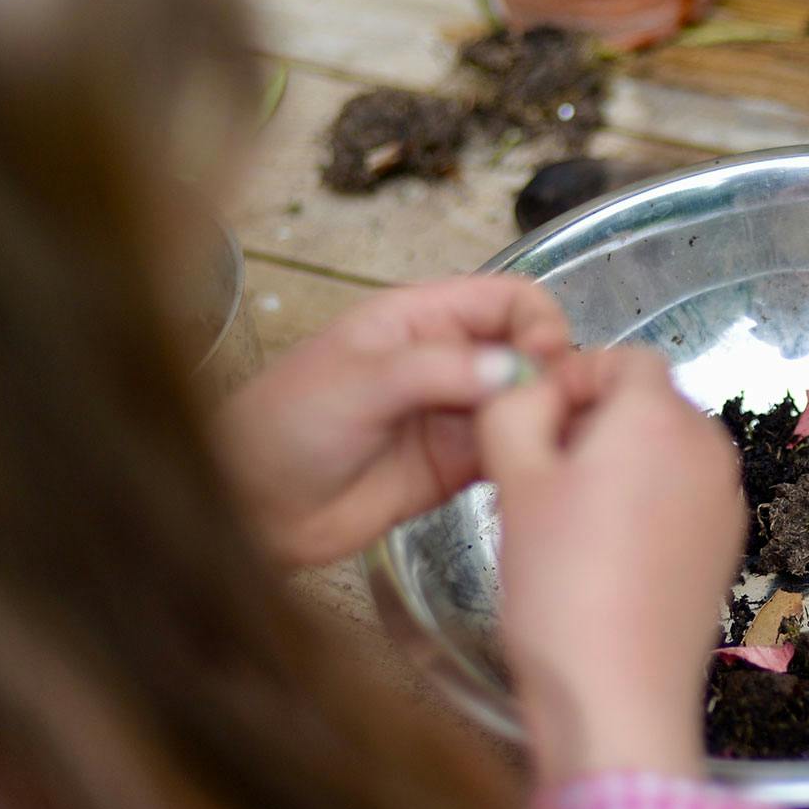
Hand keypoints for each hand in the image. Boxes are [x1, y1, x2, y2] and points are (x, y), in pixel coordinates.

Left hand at [216, 275, 569, 566]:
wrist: (251, 509)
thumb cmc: (284, 426)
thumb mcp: (356, 382)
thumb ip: (435, 370)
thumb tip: (516, 369)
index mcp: (422, 318)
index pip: (508, 299)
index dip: (537, 323)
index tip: (542, 362)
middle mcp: (448, 361)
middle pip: (530, 351)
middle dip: (552, 374)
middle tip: (552, 411)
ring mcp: (455, 415)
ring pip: (529, 403)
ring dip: (549, 418)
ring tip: (557, 444)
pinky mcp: (458, 467)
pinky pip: (513, 451)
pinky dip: (534, 456)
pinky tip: (539, 469)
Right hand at [477, 347, 745, 781]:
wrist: (618, 698)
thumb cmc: (562, 586)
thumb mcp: (514, 479)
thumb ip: (515, 405)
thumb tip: (532, 382)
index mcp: (660, 415)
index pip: (625, 357)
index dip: (574, 380)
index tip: (533, 427)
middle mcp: (708, 446)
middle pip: (648, 403)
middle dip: (594, 425)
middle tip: (539, 479)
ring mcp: (726, 498)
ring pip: (665, 452)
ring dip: (618, 467)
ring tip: (567, 523)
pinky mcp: (727, 545)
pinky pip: (682, 498)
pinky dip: (646, 507)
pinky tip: (605, 556)